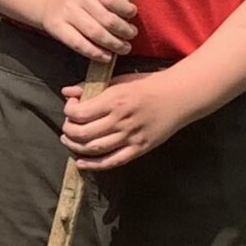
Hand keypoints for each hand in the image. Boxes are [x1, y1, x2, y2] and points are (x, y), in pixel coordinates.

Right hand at [40, 0, 138, 60]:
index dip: (126, 10)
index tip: (132, 14)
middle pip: (107, 19)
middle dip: (124, 31)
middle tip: (131, 35)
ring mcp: (67, 12)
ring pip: (95, 33)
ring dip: (113, 44)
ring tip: (123, 48)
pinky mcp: (58, 27)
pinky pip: (79, 44)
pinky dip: (96, 53)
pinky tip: (106, 56)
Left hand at [61, 69, 197, 169]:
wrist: (179, 96)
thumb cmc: (147, 85)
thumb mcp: (118, 80)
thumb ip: (91, 87)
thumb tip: (66, 91)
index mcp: (114, 100)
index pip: (79, 113)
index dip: (68, 111)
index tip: (70, 106)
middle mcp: (120, 120)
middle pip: (82, 133)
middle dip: (68, 131)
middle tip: (67, 126)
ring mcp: (130, 137)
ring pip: (94, 148)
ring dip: (76, 147)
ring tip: (70, 141)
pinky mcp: (139, 149)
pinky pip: (112, 161)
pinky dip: (94, 165)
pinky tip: (81, 163)